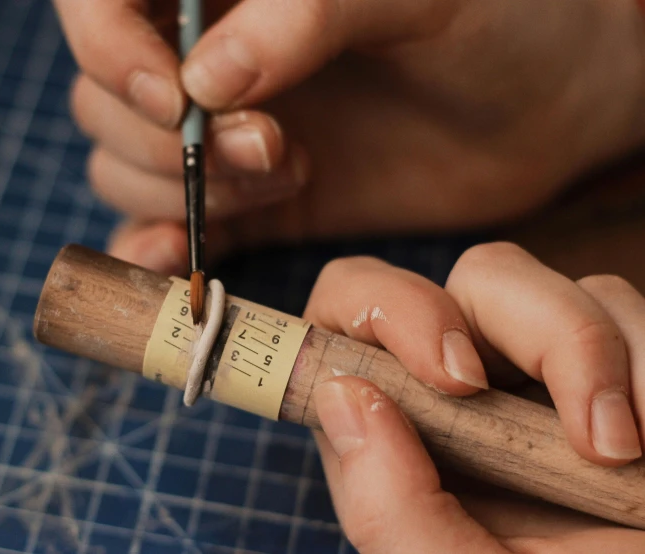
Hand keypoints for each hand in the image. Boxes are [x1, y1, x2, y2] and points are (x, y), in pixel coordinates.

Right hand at [56, 0, 644, 273]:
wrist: (544, 108)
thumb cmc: (501, 21)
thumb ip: (307, 12)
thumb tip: (203, 78)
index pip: (100, 1)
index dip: (111, 49)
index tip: (176, 97)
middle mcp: (209, 55)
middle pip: (104, 98)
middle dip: (169, 138)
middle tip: (275, 145)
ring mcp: (225, 133)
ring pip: (125, 164)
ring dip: (186, 190)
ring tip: (290, 174)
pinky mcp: (251, 199)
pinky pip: (166, 225)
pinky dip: (159, 246)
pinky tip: (181, 256)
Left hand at [302, 242, 644, 551]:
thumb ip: (386, 503)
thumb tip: (344, 392)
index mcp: (398, 423)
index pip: (350, 304)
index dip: (382, 307)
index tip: (455, 382)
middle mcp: (460, 383)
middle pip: (472, 279)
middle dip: (542, 336)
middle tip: (592, 441)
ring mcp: (532, 369)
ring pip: (553, 287)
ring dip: (599, 353)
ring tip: (629, 453)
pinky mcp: (602, 366)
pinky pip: (617, 306)